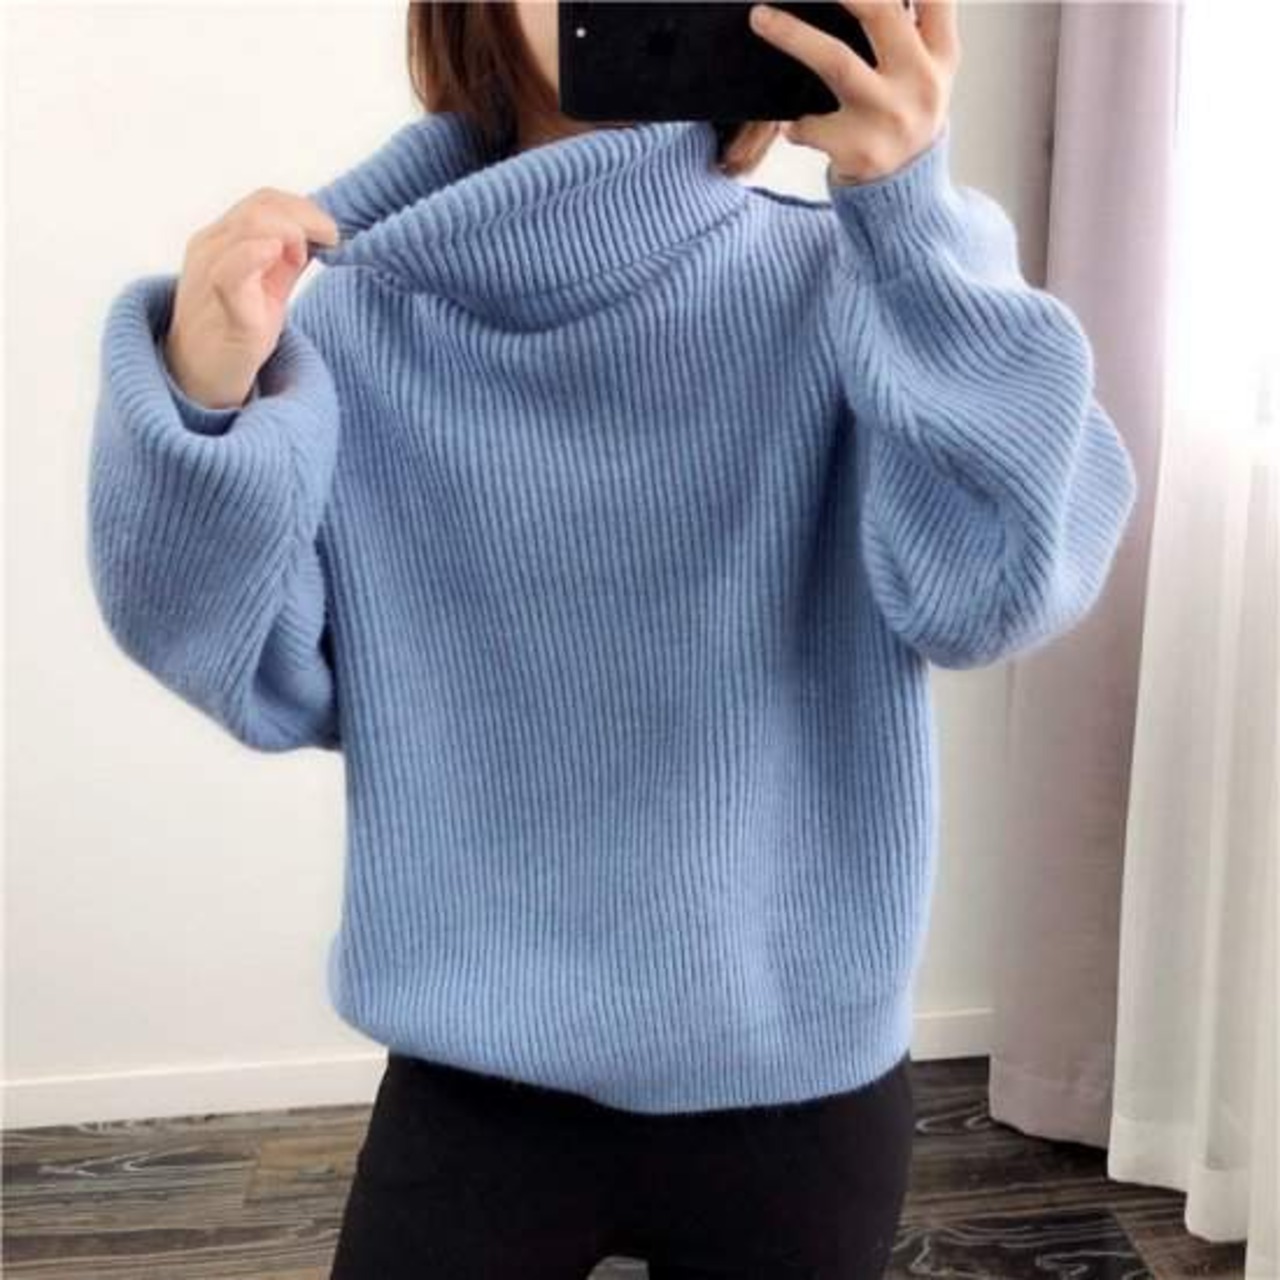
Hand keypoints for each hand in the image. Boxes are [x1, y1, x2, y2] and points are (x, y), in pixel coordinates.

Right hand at [164, 189, 339, 409]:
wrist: (200, 374)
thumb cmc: (233, 329)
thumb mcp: (267, 286)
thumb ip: (288, 259)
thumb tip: (319, 236)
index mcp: (222, 238)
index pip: (264, 201)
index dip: (303, 207)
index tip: (330, 232)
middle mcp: (211, 247)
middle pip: (261, 206)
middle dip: (306, 218)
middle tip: (331, 240)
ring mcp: (211, 272)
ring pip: (250, 226)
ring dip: (293, 232)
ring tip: (306, 257)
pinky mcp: (222, 305)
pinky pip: (232, 269)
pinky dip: (258, 254)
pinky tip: (282, 255)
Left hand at [747, 0, 959, 184]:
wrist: (904, 189)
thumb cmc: (905, 112)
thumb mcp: (926, 71)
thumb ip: (911, 28)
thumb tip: (853, 3)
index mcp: (941, 55)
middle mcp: (922, 83)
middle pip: (878, 12)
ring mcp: (889, 117)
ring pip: (835, 61)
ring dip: (792, 35)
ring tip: (760, 17)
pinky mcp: (859, 150)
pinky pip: (809, 122)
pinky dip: (793, 121)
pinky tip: (791, 123)